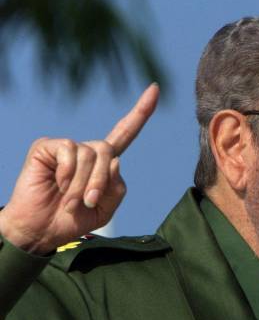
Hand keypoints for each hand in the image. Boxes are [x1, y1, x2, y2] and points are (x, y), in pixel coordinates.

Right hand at [0, 84, 158, 254]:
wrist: (42, 230)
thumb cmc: (73, 219)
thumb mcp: (106, 208)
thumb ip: (117, 187)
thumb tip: (114, 159)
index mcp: (104, 162)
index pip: (126, 132)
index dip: (141, 112)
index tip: (155, 88)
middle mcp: (87, 150)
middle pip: (108, 151)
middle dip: (100, 181)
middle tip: (87, 202)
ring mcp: (67, 147)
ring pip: (89, 154)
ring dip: (82, 184)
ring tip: (70, 201)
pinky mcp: (47, 146)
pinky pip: (69, 151)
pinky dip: (66, 173)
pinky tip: (56, 183)